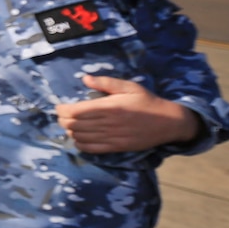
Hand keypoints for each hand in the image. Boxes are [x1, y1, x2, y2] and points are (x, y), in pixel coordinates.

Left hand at [57, 75, 201, 153]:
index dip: (62, 109)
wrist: (168, 122)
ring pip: (79, 137)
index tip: (60, 106)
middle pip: (73, 125)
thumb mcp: (129, 87)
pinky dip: (80, 143)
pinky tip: (80, 137)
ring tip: (70, 124)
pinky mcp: (115, 147)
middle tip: (63, 114)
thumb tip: (85, 78)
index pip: (75, 111)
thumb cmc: (147, 101)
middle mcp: (107, 124)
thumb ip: (106, 82)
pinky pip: (90, 149)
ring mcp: (111, 137)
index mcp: (109, 107)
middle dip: (63, 119)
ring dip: (70, 131)